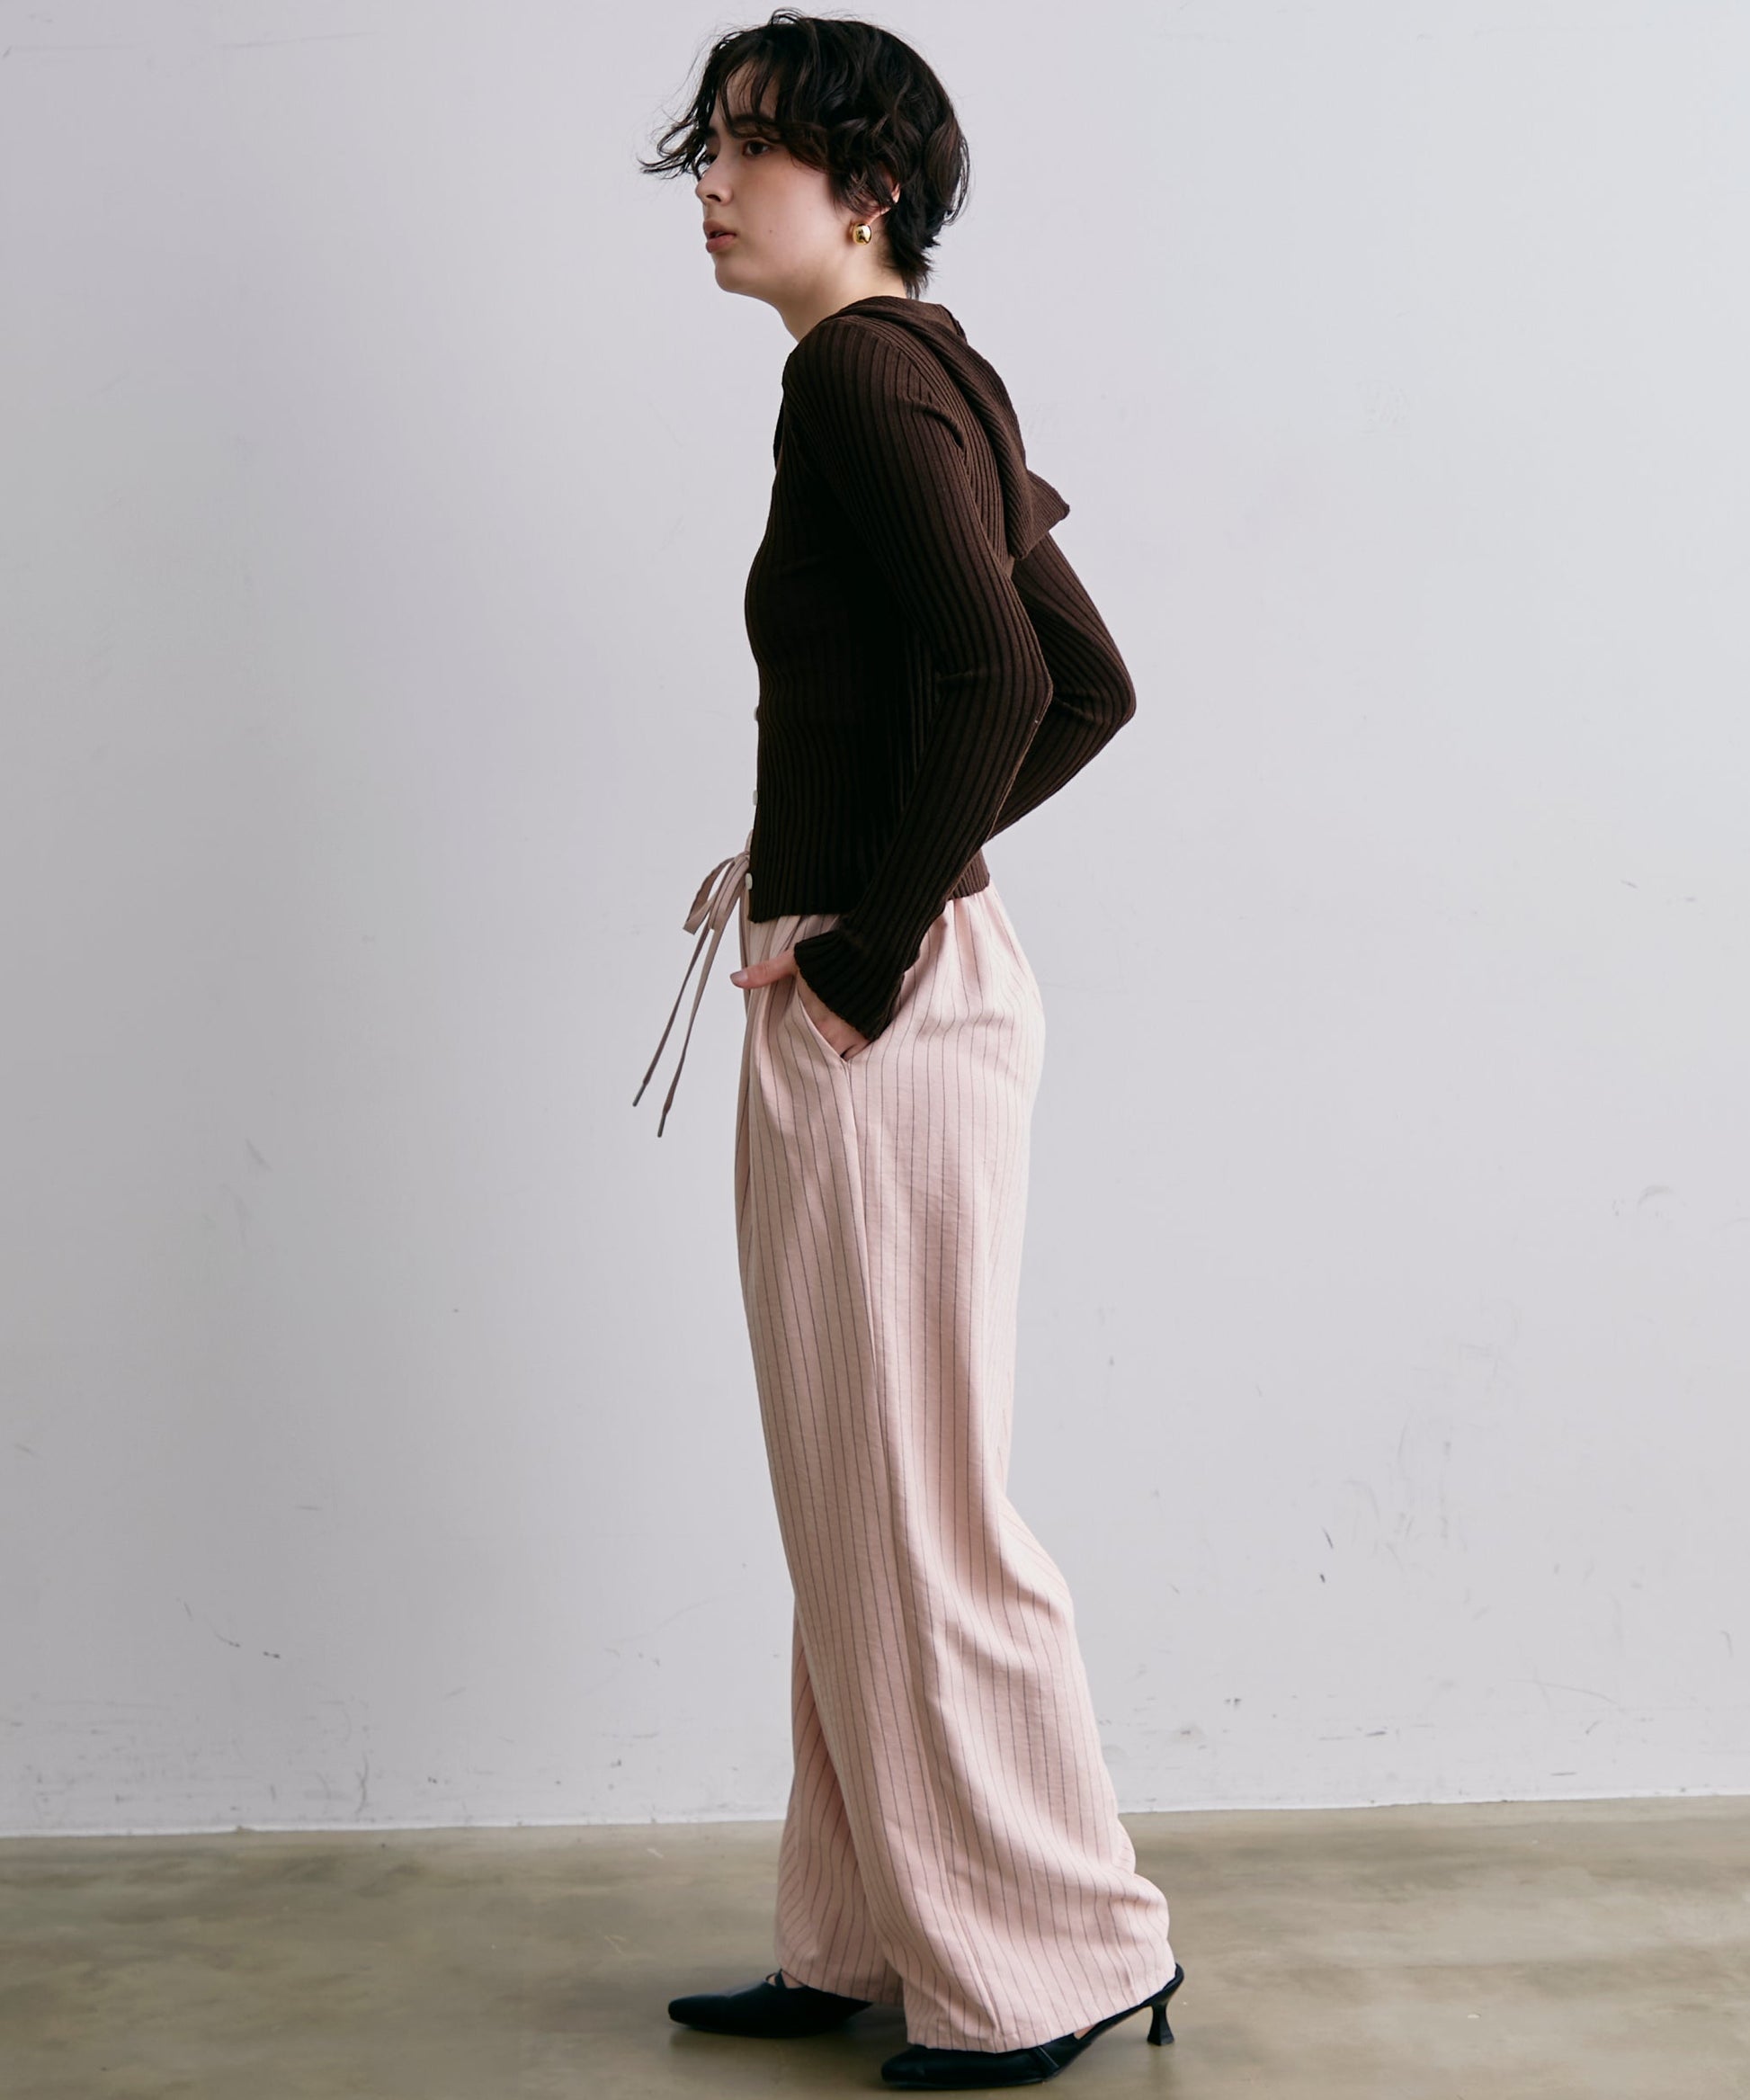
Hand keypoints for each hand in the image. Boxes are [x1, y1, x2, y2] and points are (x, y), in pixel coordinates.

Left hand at [731, 948, 869, 1059]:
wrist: (872, 950)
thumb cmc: (833, 955)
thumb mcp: (794, 961)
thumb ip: (764, 973)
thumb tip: (735, 978)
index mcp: (814, 1022)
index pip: (799, 1051)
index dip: (795, 1055)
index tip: (791, 1057)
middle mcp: (835, 1034)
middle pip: (819, 1059)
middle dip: (812, 1060)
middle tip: (806, 1062)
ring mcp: (856, 1035)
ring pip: (839, 1059)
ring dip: (831, 1058)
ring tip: (823, 1057)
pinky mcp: (871, 1032)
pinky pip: (859, 1055)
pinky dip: (851, 1055)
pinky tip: (844, 1051)